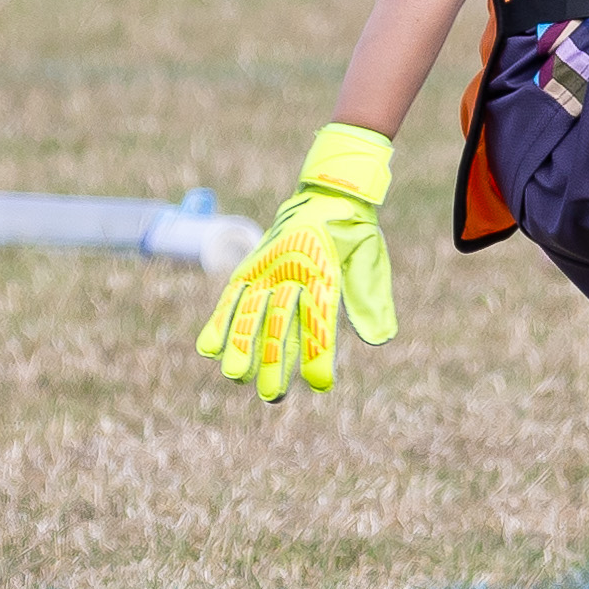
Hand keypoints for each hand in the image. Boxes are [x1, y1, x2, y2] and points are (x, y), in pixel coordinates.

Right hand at [197, 124, 398, 403]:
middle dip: (274, 360)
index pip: (320, 319)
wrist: (329, 191)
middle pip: (280, 320)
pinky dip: (220, 320)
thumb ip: (370, 299)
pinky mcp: (252, 265)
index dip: (319, 354)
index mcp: (325, 269)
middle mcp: (292, 268)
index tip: (321, 384)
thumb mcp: (370, 259)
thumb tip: (379, 340)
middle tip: (272, 396)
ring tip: (235, 377)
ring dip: (241, 345)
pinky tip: (209, 348)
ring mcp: (267, 266)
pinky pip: (232, 294)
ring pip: (251, 310)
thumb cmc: (354, 233)